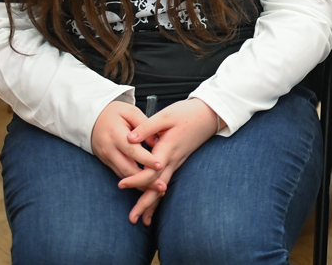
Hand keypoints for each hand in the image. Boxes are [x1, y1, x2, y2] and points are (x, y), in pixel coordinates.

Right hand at [90, 101, 159, 179]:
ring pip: (123, 175)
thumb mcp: (130, 112)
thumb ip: (144, 125)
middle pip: (127, 168)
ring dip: (139, 185)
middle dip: (144, 180)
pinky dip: (132, 181)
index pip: (132, 150)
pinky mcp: (106, 162)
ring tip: (156, 189)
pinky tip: (144, 185)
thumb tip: (156, 141)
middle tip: (161, 186)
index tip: (160, 165)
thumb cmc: (114, 113)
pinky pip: (119, 173)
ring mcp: (106, 157)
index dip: (146, 159)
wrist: (92, 118)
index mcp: (116, 135)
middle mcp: (109, 149)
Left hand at [118, 98, 222, 224]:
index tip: (120, 185)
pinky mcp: (178, 161)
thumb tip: (129, 140)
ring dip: (153, 204)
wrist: (210, 115)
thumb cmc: (188, 113)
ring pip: (164, 188)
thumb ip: (146, 128)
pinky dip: (160, 194)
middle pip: (158, 187)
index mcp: (167, 149)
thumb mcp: (166, 115)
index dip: (135, 180)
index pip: (150, 171)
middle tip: (132, 219)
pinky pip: (167, 181)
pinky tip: (154, 203)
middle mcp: (173, 160)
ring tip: (143, 219)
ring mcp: (177, 162)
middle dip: (145, 204)